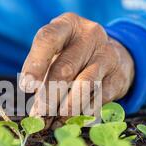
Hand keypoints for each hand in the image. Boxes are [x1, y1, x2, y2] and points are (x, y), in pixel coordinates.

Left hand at [19, 12, 133, 121]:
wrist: (113, 56)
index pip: (48, 39)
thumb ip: (42, 75)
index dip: (35, 64)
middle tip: (40, 114)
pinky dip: (84, 111)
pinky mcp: (119, 75)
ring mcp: (107, 54)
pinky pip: (100, 98)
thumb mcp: (56, 54)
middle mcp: (90, 35)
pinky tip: (74, 118)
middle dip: (49, 95)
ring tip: (55, 120)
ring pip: (84, 85)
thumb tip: (36, 112)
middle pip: (65, 68)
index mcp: (67, 25)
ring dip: (67, 107)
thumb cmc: (72, 56)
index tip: (26, 86)